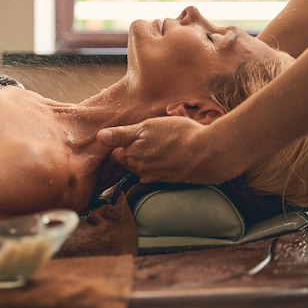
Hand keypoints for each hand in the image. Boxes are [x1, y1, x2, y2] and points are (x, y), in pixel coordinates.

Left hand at [97, 116, 217, 184]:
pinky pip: (159, 172)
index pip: (116, 154)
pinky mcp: (171, 180)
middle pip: (130, 162)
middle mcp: (141, 170)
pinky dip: (161, 164)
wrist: (209, 152)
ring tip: (159, 146)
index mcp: (132, 156)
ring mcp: (156, 177)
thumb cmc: (178, 135)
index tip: (127, 137)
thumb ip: (121, 134)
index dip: (120, 144)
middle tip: (146, 139)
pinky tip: (170, 155)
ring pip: (144, 167)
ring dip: (148, 158)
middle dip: (133, 152)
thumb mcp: (147, 127)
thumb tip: (99, 137)